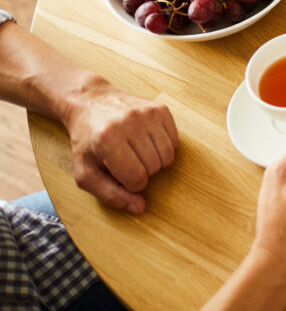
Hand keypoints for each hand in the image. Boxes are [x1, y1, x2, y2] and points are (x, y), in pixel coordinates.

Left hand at [63, 83, 177, 213]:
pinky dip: (164, 147)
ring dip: (155, 161)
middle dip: (142, 171)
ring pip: (168, 157)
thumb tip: (141, 207)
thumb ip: (110, 195)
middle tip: (126, 161)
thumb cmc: (88, 142)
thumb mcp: (86, 173)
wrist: (91, 103)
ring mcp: (148, 114)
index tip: (119, 174)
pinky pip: (175, 142)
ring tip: (137, 152)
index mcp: (108, 141)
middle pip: (154, 168)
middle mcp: (130, 123)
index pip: (136, 179)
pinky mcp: (161, 109)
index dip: (130, 184)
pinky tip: (147, 141)